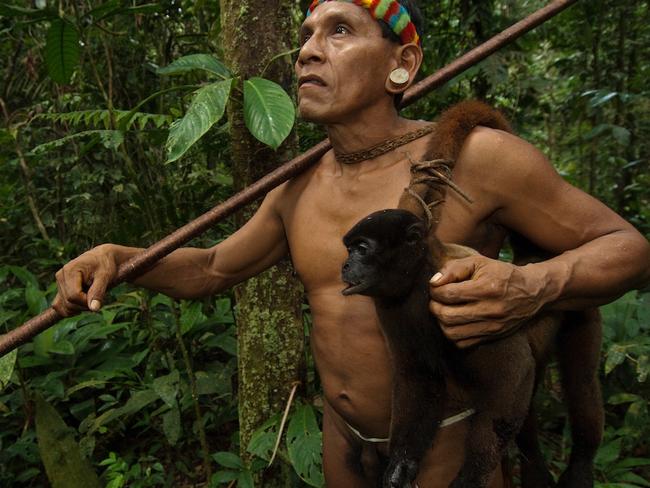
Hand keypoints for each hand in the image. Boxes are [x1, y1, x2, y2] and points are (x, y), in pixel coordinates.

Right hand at [52, 244, 117, 316]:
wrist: (103, 257)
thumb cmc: (105, 265)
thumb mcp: (105, 276)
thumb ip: (98, 292)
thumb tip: (94, 309)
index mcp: (69, 270)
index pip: (73, 296)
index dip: (87, 302)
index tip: (100, 299)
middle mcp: (61, 276)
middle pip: (68, 303)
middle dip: (85, 306)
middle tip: (98, 298)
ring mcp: (59, 283)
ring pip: (62, 307)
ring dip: (79, 308)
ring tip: (91, 297)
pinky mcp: (61, 289)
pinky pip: (59, 306)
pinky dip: (71, 309)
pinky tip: (82, 304)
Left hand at [428, 255, 548, 347]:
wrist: (532, 292)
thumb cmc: (501, 274)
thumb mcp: (479, 262)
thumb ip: (454, 268)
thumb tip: (434, 282)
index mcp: (486, 288)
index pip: (448, 294)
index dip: (435, 291)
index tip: (436, 287)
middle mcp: (489, 310)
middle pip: (447, 316)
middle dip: (434, 307)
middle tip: (436, 300)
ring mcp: (491, 326)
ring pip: (452, 333)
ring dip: (441, 322)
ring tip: (443, 311)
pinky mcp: (492, 337)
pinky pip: (462, 343)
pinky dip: (452, 334)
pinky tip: (454, 322)